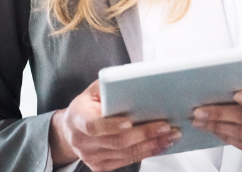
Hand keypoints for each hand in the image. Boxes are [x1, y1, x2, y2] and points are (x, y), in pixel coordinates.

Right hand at [49, 79, 180, 171]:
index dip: (112, 126)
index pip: (93, 126)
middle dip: (143, 134)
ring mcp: (91, 157)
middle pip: (116, 142)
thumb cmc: (86, 106)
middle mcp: (81, 141)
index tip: (130, 121)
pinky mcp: (100, 166)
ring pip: (125, 155)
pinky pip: (126, 162)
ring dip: (151, 146)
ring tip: (170, 136)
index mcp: (77, 118)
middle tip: (165, 127)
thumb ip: (108, 87)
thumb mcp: (92, 91)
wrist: (71, 129)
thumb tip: (132, 80)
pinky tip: (159, 145)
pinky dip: (146, 153)